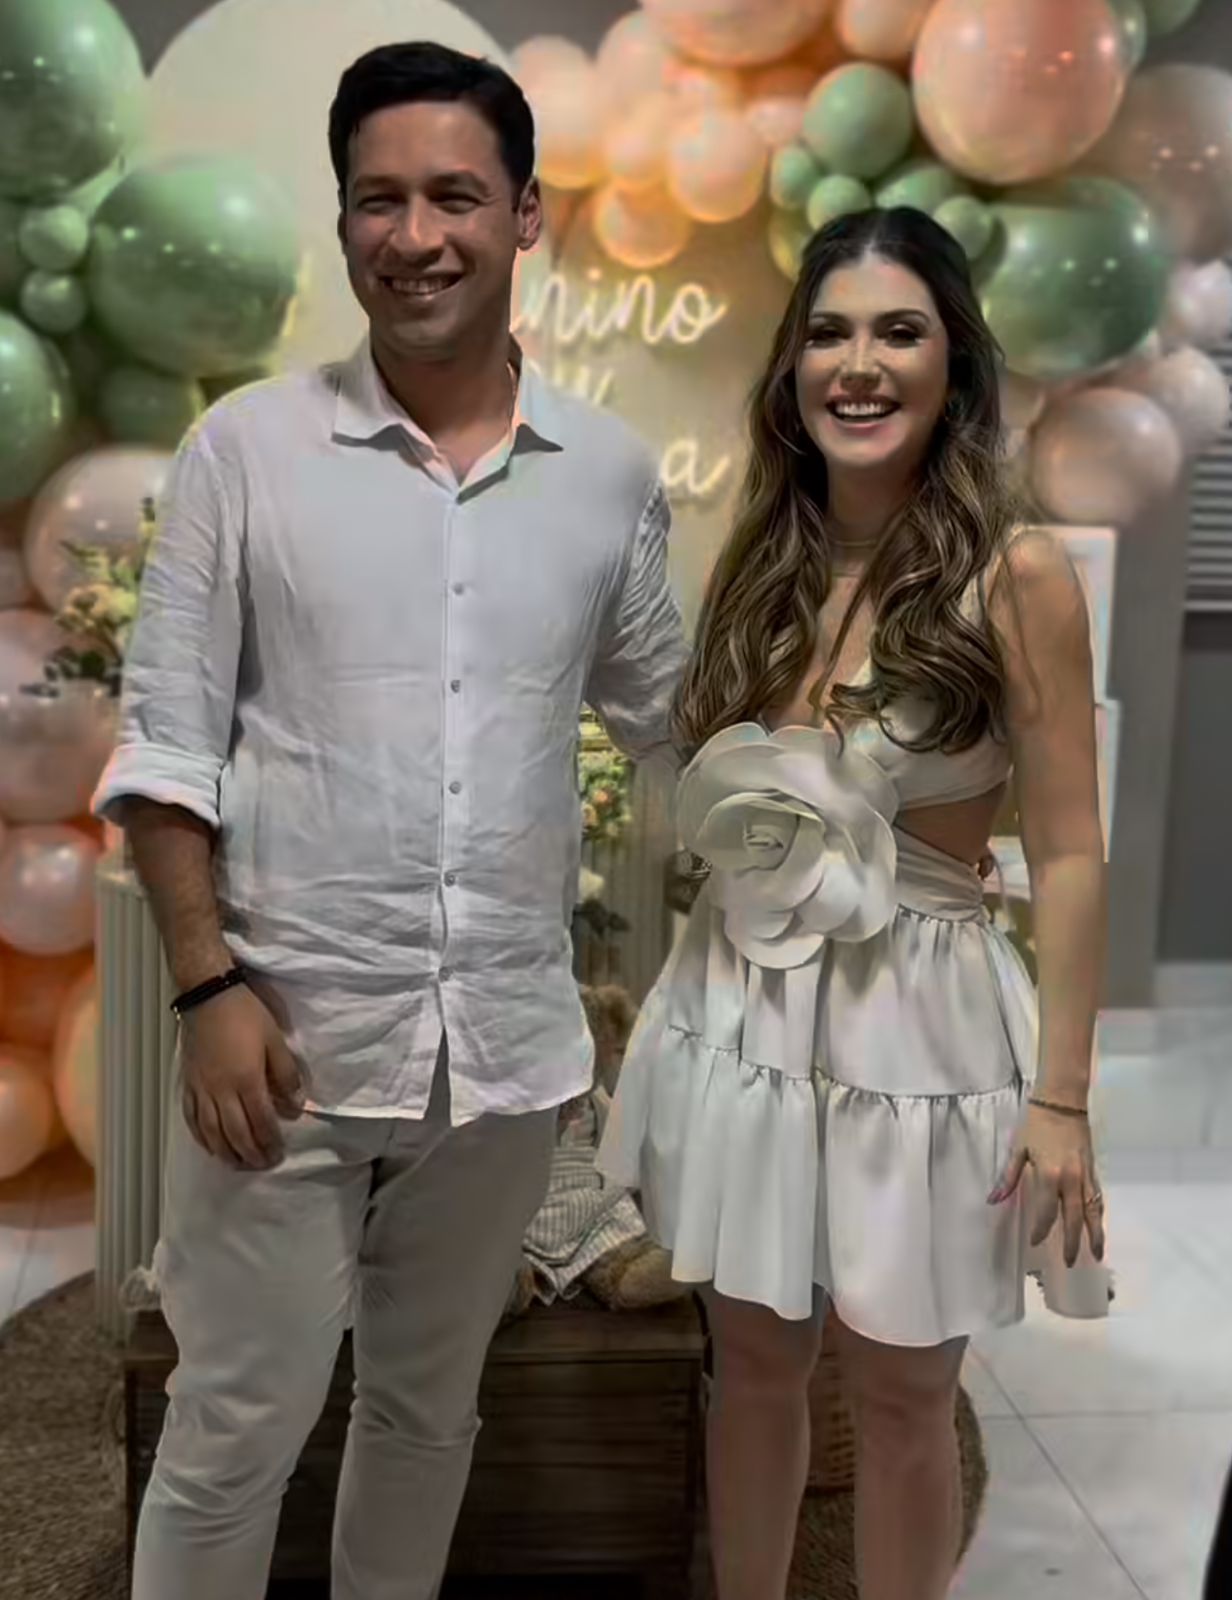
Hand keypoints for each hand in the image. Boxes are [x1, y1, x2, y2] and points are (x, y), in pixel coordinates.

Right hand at [179, 983, 304, 1169]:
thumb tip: (295, 1106)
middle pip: (235, 1133)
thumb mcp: (275, 1040)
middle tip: (263, 1164)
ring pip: (211, 1131)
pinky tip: (209, 1146)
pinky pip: (191, 1118)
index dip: (270, 1141)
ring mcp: (201, 1089)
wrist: (207, 996)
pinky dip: (201, 1137)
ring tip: (238, 1164)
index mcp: (246, 1080)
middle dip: (251, 1153)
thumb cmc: (246, 1015)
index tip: (279, 1154)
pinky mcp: (187, 1084)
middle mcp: (221, 1091)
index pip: (260, 1121)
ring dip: (225, 1152)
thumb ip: (286, 1075)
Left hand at [988, 1100, 1105, 1267]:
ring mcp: (1085, 1176)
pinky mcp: (1093, 1170)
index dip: (1041, 1229)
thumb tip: (993, 1200)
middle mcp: (1071, 1180)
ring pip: (1093, 1211)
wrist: (1062, 1102)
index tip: (1035, 1242)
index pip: (1046, 1211)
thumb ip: (1008, 1178)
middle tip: (1069, 1262)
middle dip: (1072, 1241)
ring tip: (1096, 1254)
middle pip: (1073, 1218)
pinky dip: (1099, 1214)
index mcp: (1049, 1175)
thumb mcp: (1018, 1149)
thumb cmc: (1036, 1124)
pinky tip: (1099, 1226)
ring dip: (1094, 1233)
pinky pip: (1098, 1198)